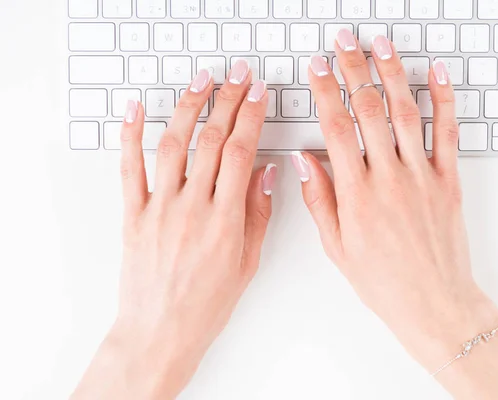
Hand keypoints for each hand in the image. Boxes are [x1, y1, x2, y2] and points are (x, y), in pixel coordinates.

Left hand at [72, 60, 276, 398]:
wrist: (160, 330)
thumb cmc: (205, 303)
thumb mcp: (246, 262)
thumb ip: (257, 215)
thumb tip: (265, 173)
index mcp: (225, 220)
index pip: (241, 153)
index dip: (251, 116)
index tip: (257, 93)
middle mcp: (192, 208)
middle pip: (211, 140)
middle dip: (227, 100)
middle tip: (237, 76)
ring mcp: (159, 208)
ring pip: (174, 144)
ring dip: (189, 107)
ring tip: (202, 81)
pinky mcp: (133, 214)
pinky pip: (130, 167)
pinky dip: (131, 134)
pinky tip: (137, 109)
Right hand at [300, 31, 497, 398]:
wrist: (434, 302)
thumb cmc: (384, 281)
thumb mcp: (337, 247)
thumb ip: (320, 199)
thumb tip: (303, 161)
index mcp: (358, 194)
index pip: (335, 128)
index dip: (324, 91)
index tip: (316, 68)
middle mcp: (390, 178)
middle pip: (369, 109)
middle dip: (353, 68)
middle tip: (344, 42)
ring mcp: (423, 176)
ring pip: (406, 112)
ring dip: (392, 73)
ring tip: (381, 45)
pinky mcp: (448, 181)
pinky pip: (447, 132)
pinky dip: (443, 99)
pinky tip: (436, 74)